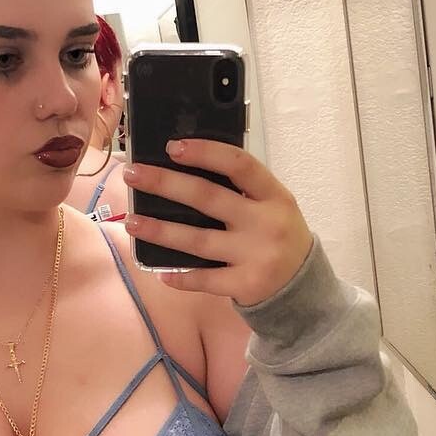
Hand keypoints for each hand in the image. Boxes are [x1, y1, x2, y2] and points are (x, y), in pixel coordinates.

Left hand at [123, 139, 313, 306]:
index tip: (172, 147)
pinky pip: (204, 279)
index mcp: (274, 196)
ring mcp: (255, 255)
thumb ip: (243, 191)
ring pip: (197, 240)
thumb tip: (186, 170)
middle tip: (132, 175)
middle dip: (165, 184)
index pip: (239, 164)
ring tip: (130, 222)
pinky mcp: (245, 285)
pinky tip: (159, 271)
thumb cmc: (279, 237)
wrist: (305, 288)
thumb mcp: (274, 207)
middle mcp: (265, 223)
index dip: (205, 152)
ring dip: (160, 230)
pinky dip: (180, 276)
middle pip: (207, 198)